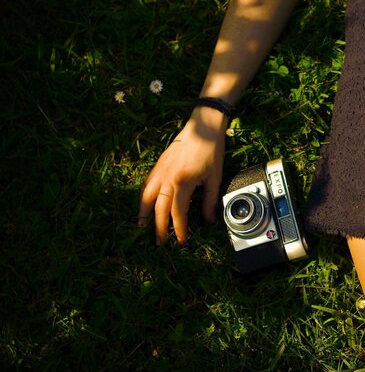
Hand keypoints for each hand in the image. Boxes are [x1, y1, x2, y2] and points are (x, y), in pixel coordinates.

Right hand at [138, 107, 227, 243]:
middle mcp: (167, 179)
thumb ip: (210, 202)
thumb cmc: (211, 151)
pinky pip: (146, 185)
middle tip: (160, 243)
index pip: (177, 213)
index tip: (181, 241)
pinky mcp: (157, 165)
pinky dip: (143, 197)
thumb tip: (208, 221)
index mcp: (182, 183)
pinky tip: (144, 205)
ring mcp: (160, 171)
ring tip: (142, 227)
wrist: (202, 128)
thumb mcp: (214, 179)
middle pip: (159, 209)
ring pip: (146, 197)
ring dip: (144, 214)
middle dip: (159, 228)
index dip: (179, 229)